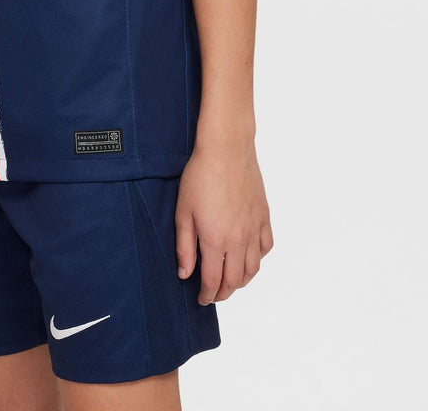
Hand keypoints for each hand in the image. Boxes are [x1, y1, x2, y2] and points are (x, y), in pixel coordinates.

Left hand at [176, 138, 272, 304]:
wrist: (226, 151)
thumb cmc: (200, 177)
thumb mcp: (183, 212)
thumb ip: (185, 246)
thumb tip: (185, 274)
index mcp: (216, 240)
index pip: (214, 280)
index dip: (208, 294)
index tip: (202, 299)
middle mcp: (239, 240)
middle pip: (235, 280)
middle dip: (224, 292)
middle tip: (214, 295)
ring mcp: (255, 229)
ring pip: (253, 268)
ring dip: (242, 281)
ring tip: (231, 282)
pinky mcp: (264, 217)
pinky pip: (266, 247)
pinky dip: (258, 259)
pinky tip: (249, 258)